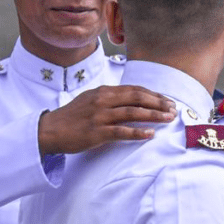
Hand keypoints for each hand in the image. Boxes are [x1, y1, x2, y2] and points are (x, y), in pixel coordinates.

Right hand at [38, 85, 176, 154]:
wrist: (50, 130)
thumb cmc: (73, 117)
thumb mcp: (91, 100)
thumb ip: (110, 98)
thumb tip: (132, 99)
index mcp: (103, 91)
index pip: (134, 90)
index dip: (153, 94)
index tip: (167, 100)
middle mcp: (103, 100)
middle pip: (137, 98)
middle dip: (158, 103)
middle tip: (173, 108)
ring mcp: (100, 116)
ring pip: (132, 113)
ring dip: (153, 115)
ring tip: (168, 119)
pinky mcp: (96, 133)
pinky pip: (121, 132)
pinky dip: (138, 132)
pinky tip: (151, 134)